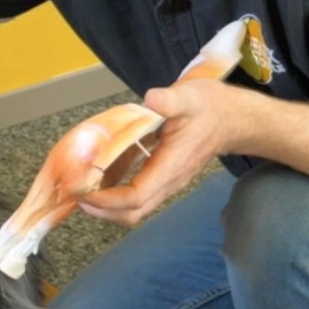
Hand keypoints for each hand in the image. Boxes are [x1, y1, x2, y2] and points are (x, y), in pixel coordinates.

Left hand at [79, 78, 249, 225]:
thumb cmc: (211, 108)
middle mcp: (168, 182)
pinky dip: (114, 192)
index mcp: (171, 166)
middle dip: (100, 208)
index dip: (107, 200)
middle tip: (74, 193)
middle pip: (132, 212)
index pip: (136, 196)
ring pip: (134, 208)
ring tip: (81, 187)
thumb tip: (152, 100)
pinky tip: (98, 175)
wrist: (233, 119)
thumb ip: (171, 100)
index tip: (83, 190)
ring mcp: (166, 182)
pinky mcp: (163, 178)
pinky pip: (136, 195)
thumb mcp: (190, 96)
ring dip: (106, 204)